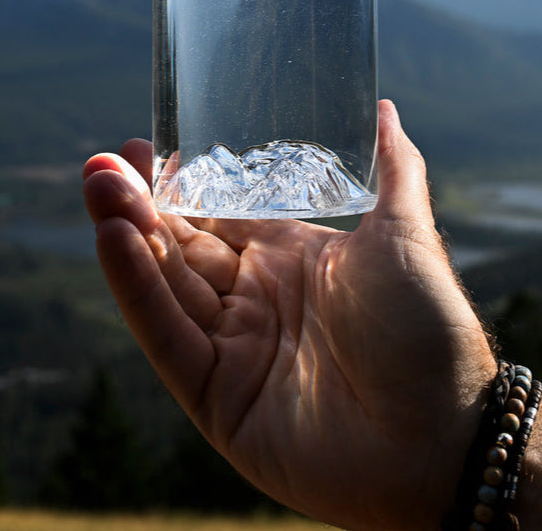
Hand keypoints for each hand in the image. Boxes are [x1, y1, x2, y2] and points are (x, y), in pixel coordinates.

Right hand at [82, 100, 495, 530]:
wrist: (442, 434)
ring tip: (99, 185)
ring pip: (167, 284)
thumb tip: (383, 106)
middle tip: (105, 162)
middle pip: (182, 246)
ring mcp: (235, 348)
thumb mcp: (406, 232)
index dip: (181, 184)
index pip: (219, 216)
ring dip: (128, 235)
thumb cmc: (430, 329)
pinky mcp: (216, 396)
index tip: (146, 146)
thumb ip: (392, 168)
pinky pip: (168, 335)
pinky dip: (138, 289)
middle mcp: (256, 300)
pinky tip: (115, 240)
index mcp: (292, 260)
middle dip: (141, 203)